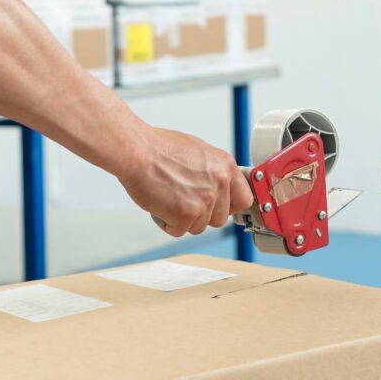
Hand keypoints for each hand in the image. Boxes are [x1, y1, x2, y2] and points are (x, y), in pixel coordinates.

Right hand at [120, 128, 253, 237]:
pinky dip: (167, 223)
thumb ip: (212, 171)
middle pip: (220, 218)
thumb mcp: (197, 152)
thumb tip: (217, 185)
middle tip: (183, 200)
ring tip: (168, 198)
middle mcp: (220, 182)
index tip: (221, 208)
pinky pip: (179, 231)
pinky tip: (160, 205)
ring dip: (182, 219)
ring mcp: (205, 200)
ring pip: (199, 227)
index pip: (244, 199)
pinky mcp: (186, 214)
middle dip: (201, 215)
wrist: (137, 152)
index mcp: (225, 165)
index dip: (229, 207)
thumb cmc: (158, 148)